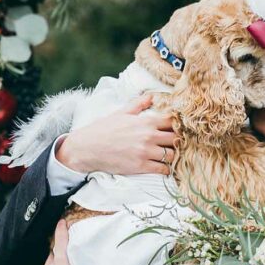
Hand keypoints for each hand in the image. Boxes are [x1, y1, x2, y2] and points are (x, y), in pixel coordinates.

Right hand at [56, 94, 175, 175]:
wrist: (87, 148)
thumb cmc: (103, 129)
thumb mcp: (121, 113)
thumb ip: (138, 104)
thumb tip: (151, 96)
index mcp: (145, 122)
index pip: (172, 122)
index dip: (177, 125)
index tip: (176, 128)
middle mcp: (148, 137)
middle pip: (176, 139)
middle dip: (177, 141)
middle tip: (175, 143)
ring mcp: (145, 152)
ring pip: (172, 155)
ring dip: (173, 155)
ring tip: (170, 155)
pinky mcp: (141, 167)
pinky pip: (163, 169)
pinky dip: (167, 169)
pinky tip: (164, 167)